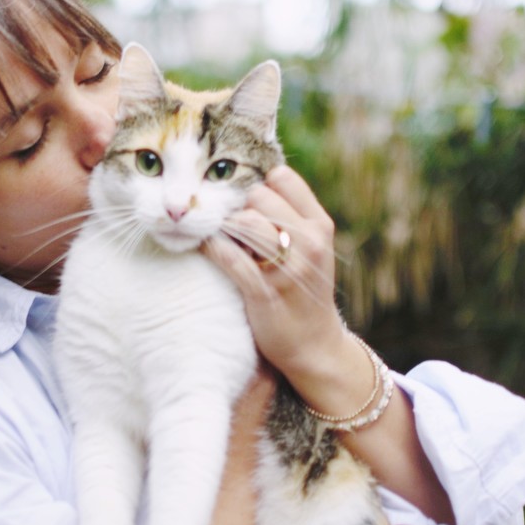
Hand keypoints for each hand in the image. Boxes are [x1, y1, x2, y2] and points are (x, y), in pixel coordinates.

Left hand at [200, 165, 348, 383]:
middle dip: (241, 207)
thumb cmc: (305, 289)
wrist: (315, 345)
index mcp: (320, 226)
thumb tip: (249, 186)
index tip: (248, 202)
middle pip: (259, 196)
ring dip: (226, 226)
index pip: (282, 178)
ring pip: (247, 222)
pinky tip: (204, 246)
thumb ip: (291, 218)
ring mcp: (288, 268)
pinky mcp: (264, 292)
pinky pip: (229, 257)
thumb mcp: (312, 249)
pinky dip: (211, 248)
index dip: (259, 185)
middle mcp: (309, 243)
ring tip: (221, 235)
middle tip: (233, 224)